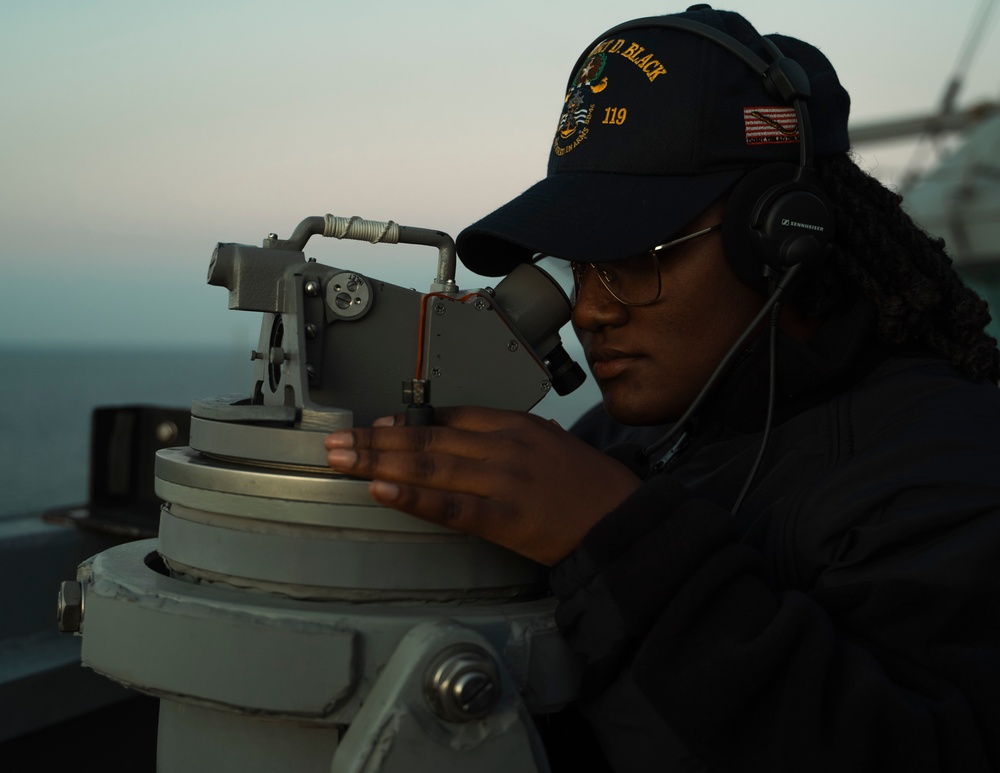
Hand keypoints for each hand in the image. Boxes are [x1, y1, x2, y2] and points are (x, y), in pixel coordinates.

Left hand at [325, 406, 640, 565]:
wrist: (626, 519)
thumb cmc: (592, 487)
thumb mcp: (552, 445)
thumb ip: (512, 438)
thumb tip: (475, 437)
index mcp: (515, 426)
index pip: (450, 416)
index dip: (405, 422)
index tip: (374, 425)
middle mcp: (503, 446)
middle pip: (427, 437)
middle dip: (375, 440)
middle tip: (336, 441)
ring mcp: (503, 480)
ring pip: (429, 465)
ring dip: (379, 461)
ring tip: (342, 460)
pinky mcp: (506, 517)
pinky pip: (451, 505)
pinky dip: (413, 496)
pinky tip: (383, 490)